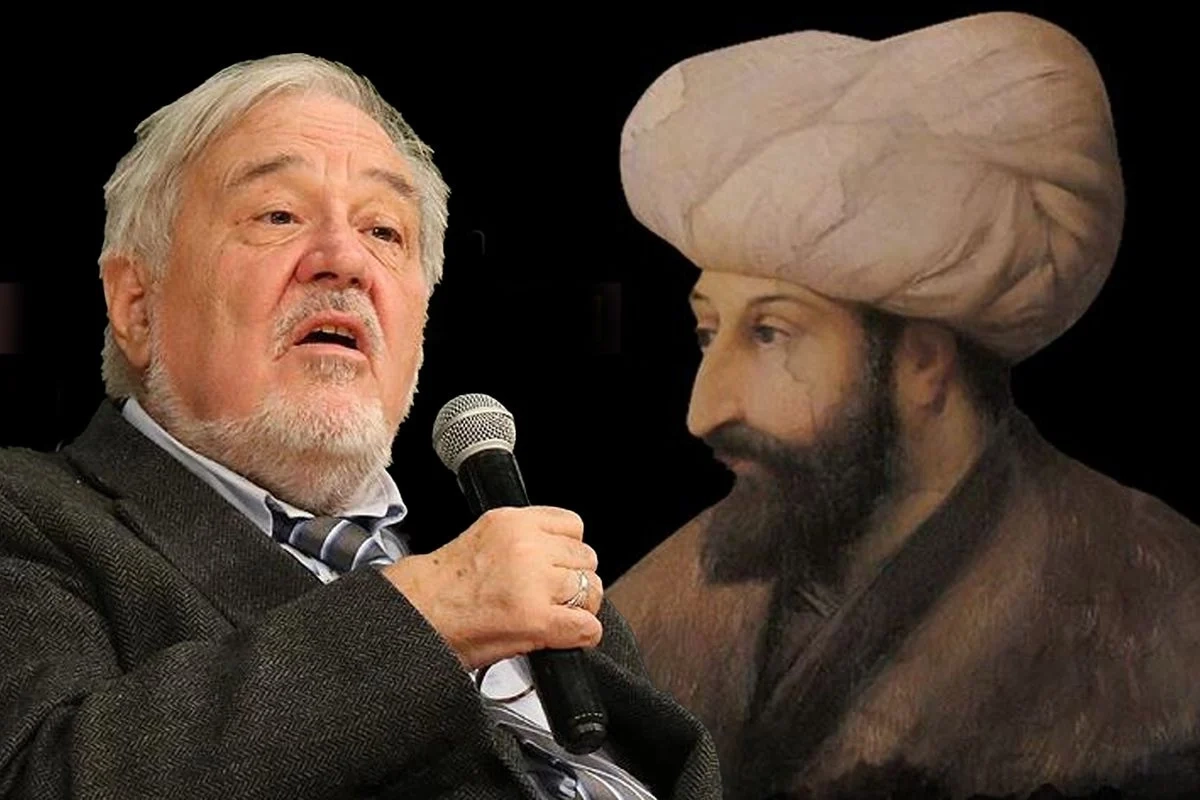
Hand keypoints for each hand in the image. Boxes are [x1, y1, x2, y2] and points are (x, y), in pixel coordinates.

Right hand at [382, 506, 603, 668]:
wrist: (413, 615)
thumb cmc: (439, 586)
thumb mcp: (484, 537)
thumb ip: (525, 539)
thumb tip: (560, 556)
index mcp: (512, 522)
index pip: (572, 525)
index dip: (568, 550)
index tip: (560, 564)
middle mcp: (526, 547)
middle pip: (585, 558)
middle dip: (574, 580)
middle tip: (554, 596)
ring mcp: (534, 582)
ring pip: (591, 589)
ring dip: (580, 607)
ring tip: (558, 616)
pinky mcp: (537, 619)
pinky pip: (586, 626)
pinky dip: (582, 635)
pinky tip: (565, 636)